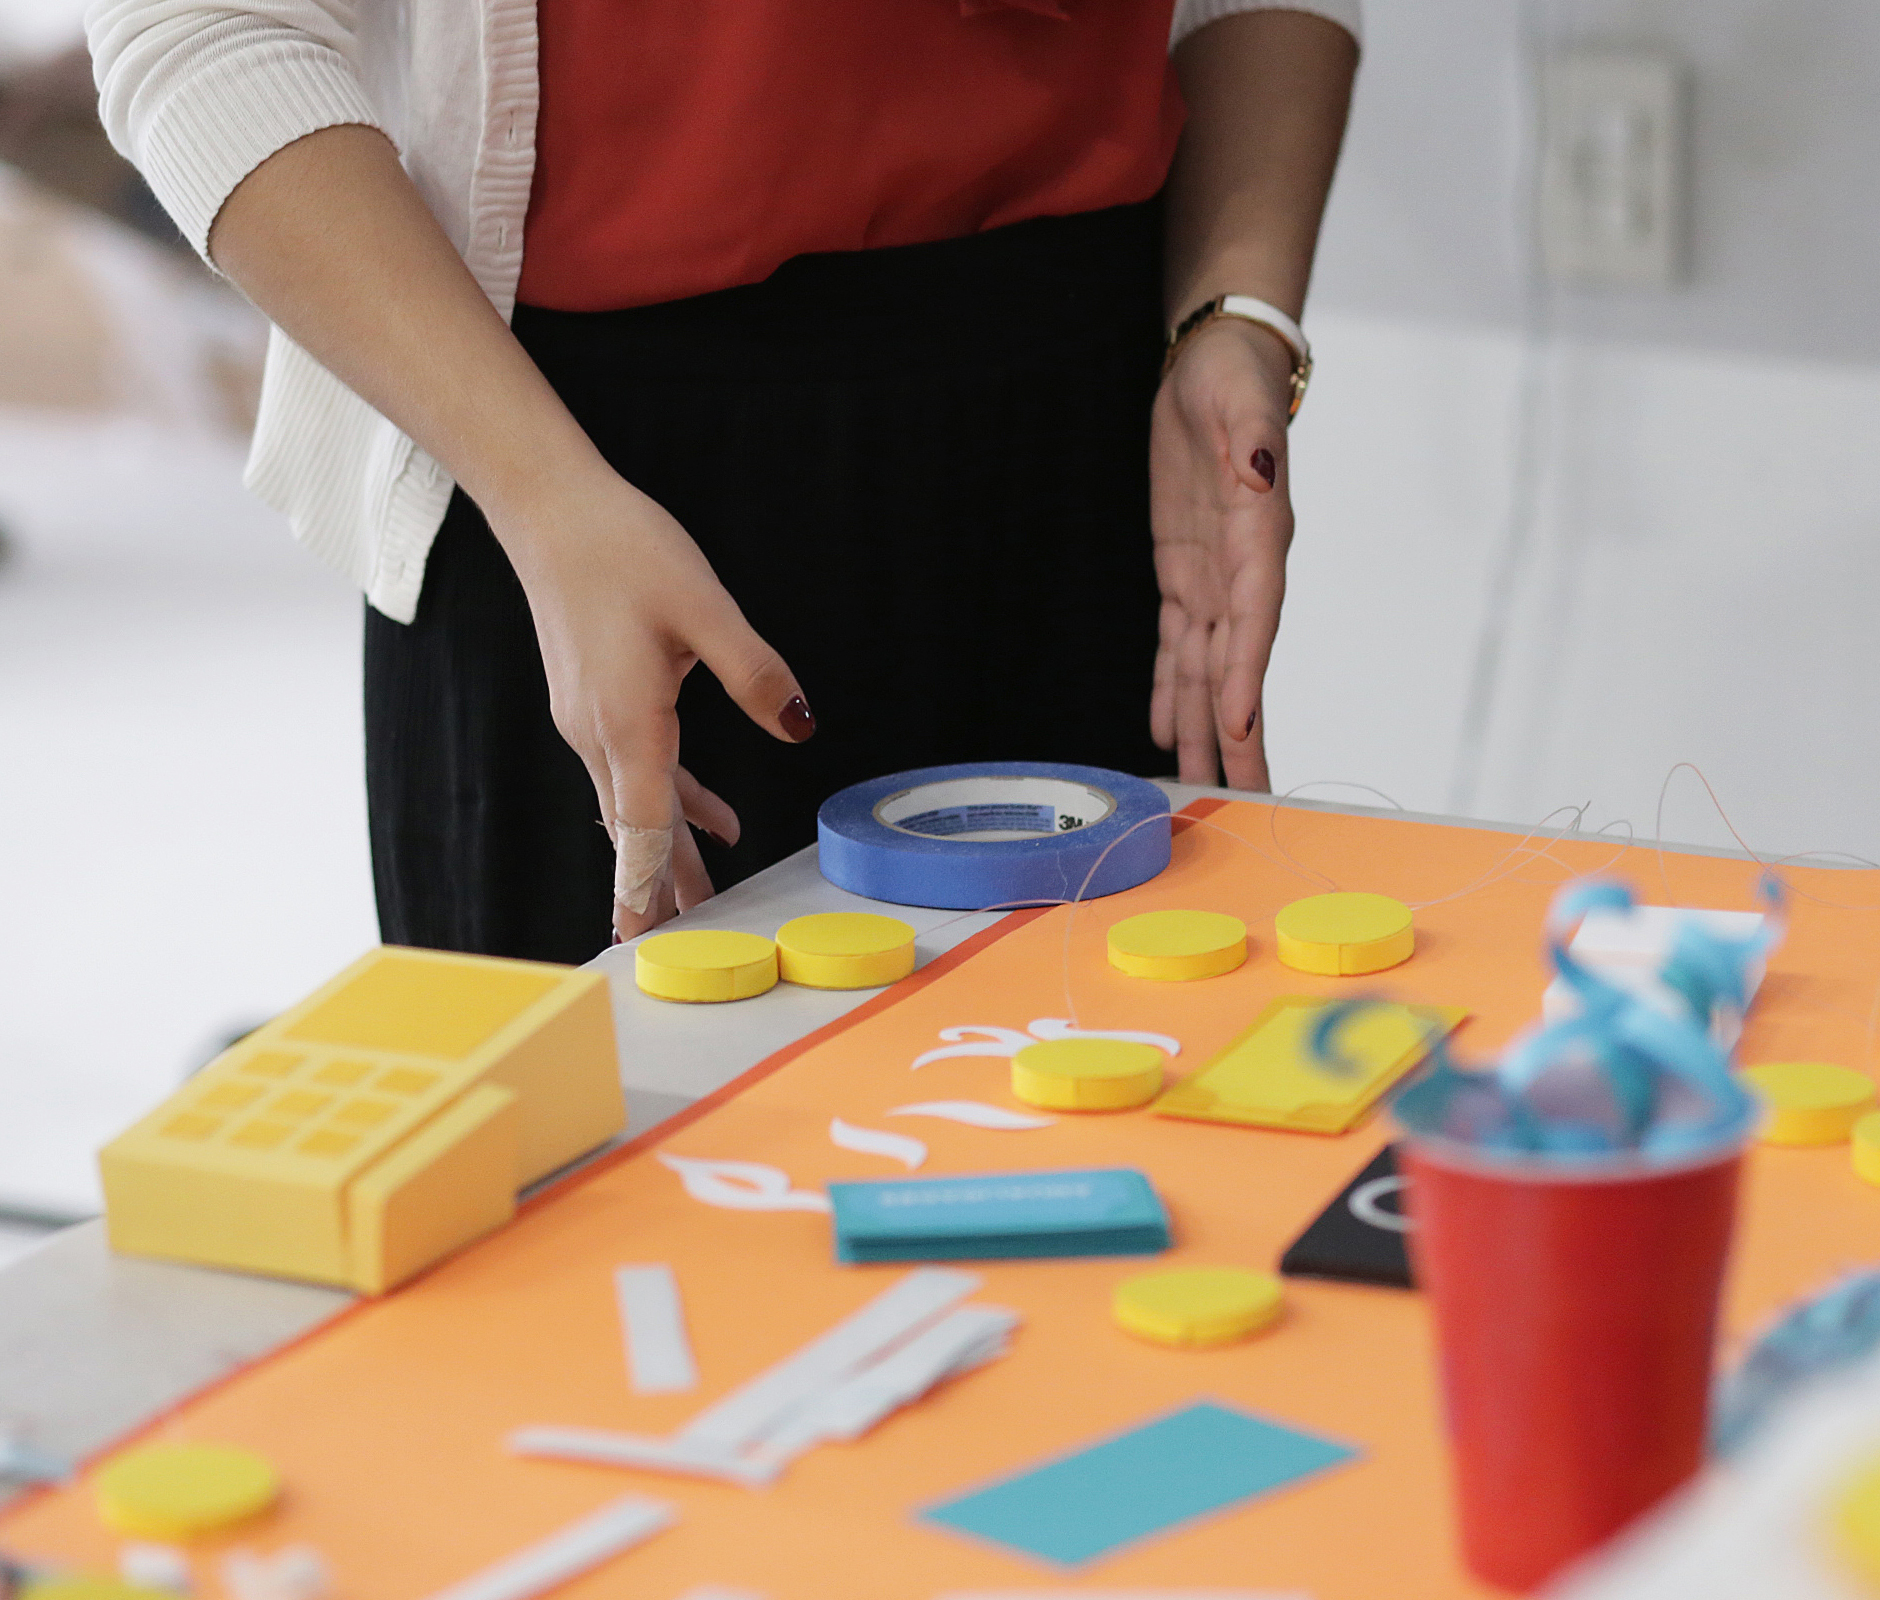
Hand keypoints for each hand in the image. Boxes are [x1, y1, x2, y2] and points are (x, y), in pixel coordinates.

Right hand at [490, 463, 813, 941]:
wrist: (550, 510)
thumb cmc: (621, 548)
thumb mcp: (705, 606)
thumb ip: (755, 672)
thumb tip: (798, 726)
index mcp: (626, 721)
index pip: (643, 825)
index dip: (648, 885)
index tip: (643, 940)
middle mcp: (598, 733)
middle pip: (637, 829)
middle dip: (663, 888)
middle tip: (685, 945)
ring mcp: (588, 721)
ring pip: (634, 804)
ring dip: (667, 851)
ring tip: (701, 899)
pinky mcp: (591, 703)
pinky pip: (632, 771)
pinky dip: (667, 802)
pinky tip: (709, 818)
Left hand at [1148, 316, 1295, 789]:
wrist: (1219, 366)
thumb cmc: (1234, 379)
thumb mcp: (1240, 398)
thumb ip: (1251, 439)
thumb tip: (1258, 471)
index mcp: (1258, 537)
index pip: (1254, 620)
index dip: (1246, 675)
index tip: (1238, 727)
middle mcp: (1242, 573)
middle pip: (1240, 666)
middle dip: (1238, 732)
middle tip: (1240, 795)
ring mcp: (1214, 578)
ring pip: (1208, 670)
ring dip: (1203, 728)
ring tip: (1196, 784)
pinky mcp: (1184, 573)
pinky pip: (1179, 646)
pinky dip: (1173, 689)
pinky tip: (1166, 730)